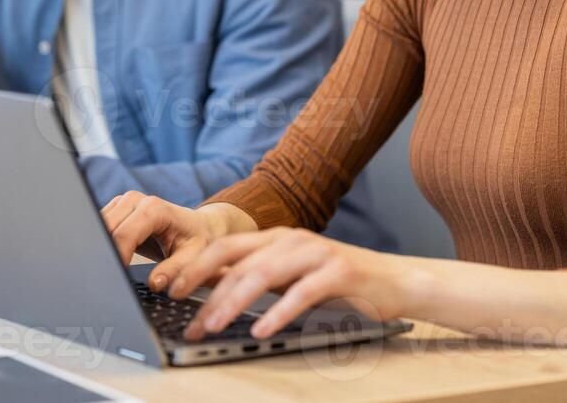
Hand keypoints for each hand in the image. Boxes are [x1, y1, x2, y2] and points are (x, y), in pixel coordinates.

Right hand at [101, 192, 238, 292]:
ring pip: (98, 226)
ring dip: (100, 248)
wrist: (197, 226)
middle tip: (109, 278)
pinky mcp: (116, 208)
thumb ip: (175, 270)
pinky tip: (107, 258)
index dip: (117, 258)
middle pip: (106, 229)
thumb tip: (155, 283)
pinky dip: (100, 243)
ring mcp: (124, 202)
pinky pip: (99, 225)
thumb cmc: (195, 241)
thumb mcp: (193, 257)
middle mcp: (136, 200)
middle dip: (106, 254)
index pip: (124, 235)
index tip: (116, 279)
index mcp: (155, 209)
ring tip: (108, 270)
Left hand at [168, 228, 425, 341]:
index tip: (172, 289)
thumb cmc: (338, 282)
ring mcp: (316, 253)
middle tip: (189, 318)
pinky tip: (261, 329)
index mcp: (276, 238)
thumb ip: (257, 276)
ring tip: (215, 325)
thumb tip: (212, 286)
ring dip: (234, 302)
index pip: (225, 247)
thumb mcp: (291, 275)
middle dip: (208, 291)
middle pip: (238, 262)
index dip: (195, 266)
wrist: (394, 280)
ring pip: (263, 274)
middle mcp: (292, 239)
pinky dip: (278, 312)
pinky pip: (301, 293)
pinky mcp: (338, 272)